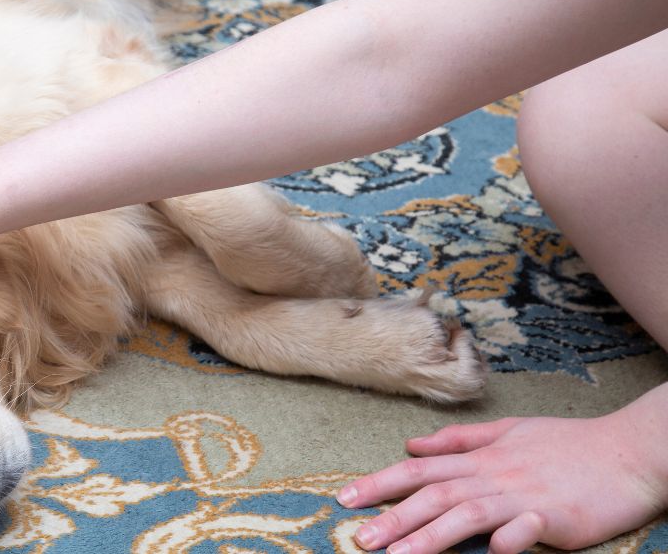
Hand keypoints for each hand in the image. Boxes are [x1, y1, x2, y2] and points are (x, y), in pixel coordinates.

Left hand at [338, 401, 667, 553]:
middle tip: (359, 538)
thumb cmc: (568, 444)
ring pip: (466, 514)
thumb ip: (459, 440)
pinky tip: (490, 553)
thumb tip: (412, 444)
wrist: (627, 451)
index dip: (380, 483)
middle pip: (434, 495)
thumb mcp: (509, 431)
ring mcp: (523, 497)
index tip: (346, 499)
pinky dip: (507, 539)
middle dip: (393, 518)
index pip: (419, 470)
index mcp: (481, 457)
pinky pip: (525, 529)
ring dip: (429, 536)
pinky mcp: (555, 517)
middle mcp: (494, 475)